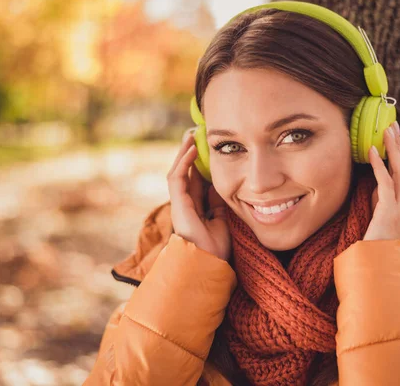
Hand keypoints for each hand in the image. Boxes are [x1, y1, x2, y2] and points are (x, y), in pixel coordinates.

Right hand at [167, 132, 230, 260]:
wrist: (210, 264)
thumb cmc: (217, 248)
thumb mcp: (222, 219)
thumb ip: (218, 203)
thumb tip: (220, 185)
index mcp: (196, 208)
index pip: (196, 180)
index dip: (201, 164)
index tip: (208, 148)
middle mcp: (186, 204)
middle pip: (185, 173)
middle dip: (189, 153)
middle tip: (196, 134)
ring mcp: (180, 204)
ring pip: (178, 172)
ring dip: (184, 153)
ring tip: (191, 135)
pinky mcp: (178, 204)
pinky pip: (177, 178)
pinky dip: (184, 162)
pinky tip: (192, 150)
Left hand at [363, 122, 399, 242]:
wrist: (377, 271)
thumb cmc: (373, 250)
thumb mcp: (377, 223)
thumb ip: (379, 204)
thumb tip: (375, 185)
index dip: (399, 159)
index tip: (393, 141)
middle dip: (399, 148)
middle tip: (393, 127)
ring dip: (393, 150)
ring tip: (387, 131)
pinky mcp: (390, 212)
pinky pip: (386, 183)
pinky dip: (379, 166)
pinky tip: (372, 151)